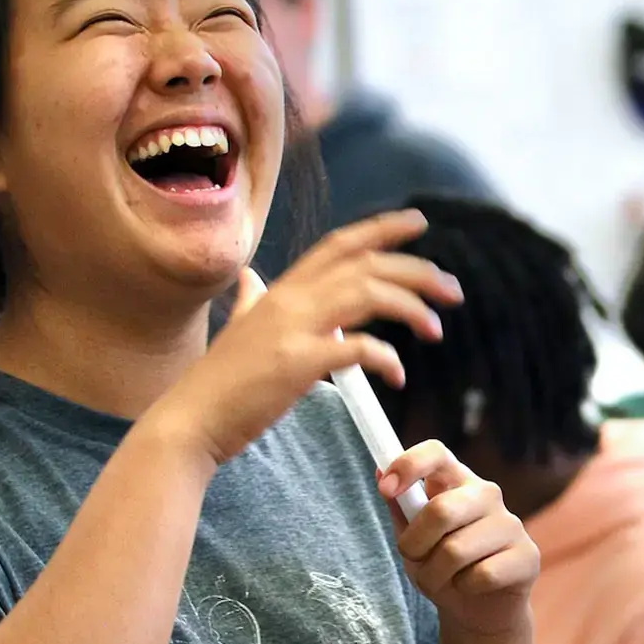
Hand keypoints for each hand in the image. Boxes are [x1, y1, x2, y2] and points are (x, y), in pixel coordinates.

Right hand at [144, 210, 459, 468]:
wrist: (191, 421)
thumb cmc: (220, 385)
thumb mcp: (239, 331)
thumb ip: (251, 301)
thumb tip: (251, 278)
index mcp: (281, 291)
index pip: (339, 245)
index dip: (382, 229)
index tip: (419, 222)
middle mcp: (288, 299)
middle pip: (365, 264)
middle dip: (416, 270)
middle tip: (452, 289)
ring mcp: (292, 329)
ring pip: (367, 293)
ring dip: (411, 307)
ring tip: (437, 328)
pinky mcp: (297, 364)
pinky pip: (358, 348)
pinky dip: (386, 358)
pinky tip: (398, 375)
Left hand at [382, 440, 539, 638]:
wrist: (477, 609)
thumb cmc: (442, 567)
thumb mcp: (413, 537)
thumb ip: (400, 508)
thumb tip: (379, 473)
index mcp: (457, 481)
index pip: (437, 453)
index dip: (409, 465)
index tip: (385, 488)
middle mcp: (487, 495)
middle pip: (441, 510)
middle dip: (415, 544)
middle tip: (413, 559)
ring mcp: (512, 524)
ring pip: (456, 551)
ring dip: (434, 575)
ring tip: (440, 580)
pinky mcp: (528, 557)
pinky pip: (483, 575)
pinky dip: (465, 588)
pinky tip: (471, 587)